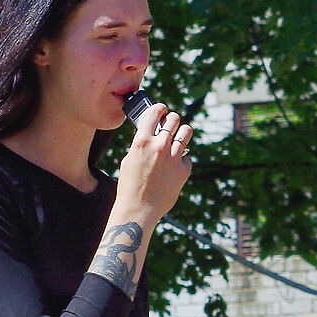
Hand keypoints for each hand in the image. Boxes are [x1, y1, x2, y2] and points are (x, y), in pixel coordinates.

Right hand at [113, 102, 193, 220]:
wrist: (139, 209)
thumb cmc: (130, 186)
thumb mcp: (129, 159)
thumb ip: (141, 144)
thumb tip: (151, 134)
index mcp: (142, 140)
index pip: (155, 112)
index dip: (160, 108)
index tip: (162, 109)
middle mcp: (159, 145)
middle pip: (174, 119)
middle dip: (173, 120)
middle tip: (171, 124)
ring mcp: (173, 157)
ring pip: (186, 133)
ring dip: (183, 133)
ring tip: (180, 137)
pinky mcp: (183, 170)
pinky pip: (187, 157)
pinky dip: (182, 160)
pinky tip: (175, 167)